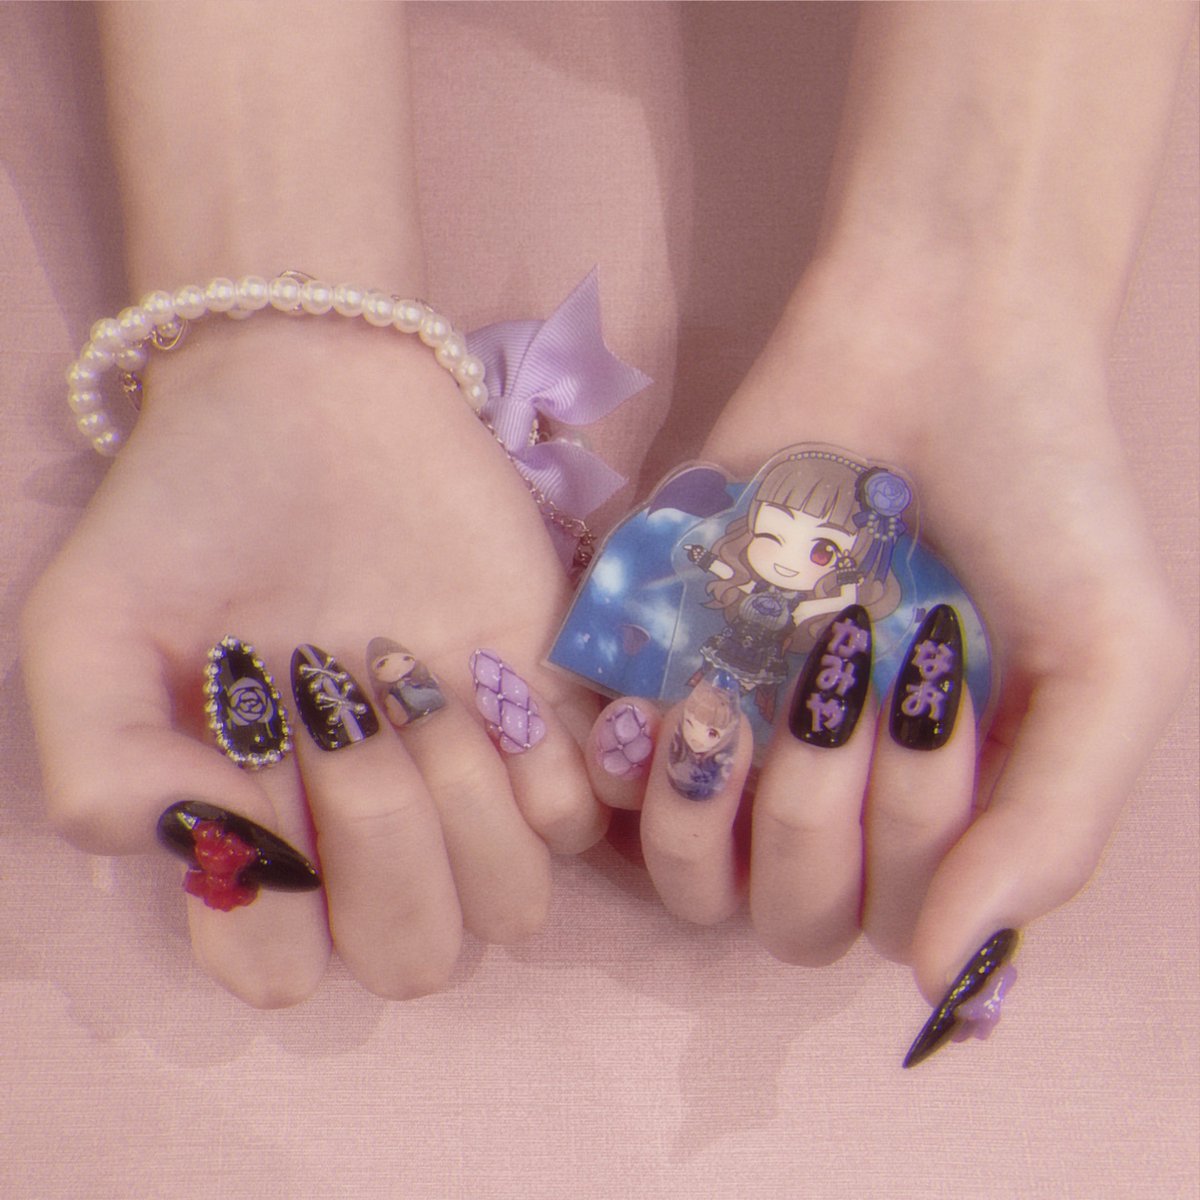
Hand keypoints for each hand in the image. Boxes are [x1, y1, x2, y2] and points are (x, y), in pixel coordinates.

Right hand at [21, 320, 607, 1006]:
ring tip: (426, 694)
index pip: (282, 970)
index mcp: (258, 822)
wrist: (314, 392)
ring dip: (473, 808)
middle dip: (389, 854)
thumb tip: (221, 858)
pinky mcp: (549, 706)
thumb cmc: (194, 507)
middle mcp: (368, 820)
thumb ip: (102, 767)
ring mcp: (467, 770)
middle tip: (350, 720)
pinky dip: (553, 765)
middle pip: (416, 956)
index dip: (279, 900)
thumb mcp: (90, 626)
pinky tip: (496, 681)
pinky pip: (587, 813)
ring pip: (515, 903)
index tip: (258, 776)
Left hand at [585, 280, 1188, 1012]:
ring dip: (712, 812)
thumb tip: (944, 983)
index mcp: (947, 809)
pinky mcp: (661, 664)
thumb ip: (1053, 831)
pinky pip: (610, 779)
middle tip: (850, 678)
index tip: (937, 701)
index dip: (911, 848)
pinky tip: (671, 690)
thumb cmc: (1044, 498)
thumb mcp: (1113, 663)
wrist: (940, 338)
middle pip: (791, 916)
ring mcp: (745, 731)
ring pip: (691, 878)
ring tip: (743, 696)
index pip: (899, 926)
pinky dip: (629, 759)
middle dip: (818, 821)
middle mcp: (839, 790)